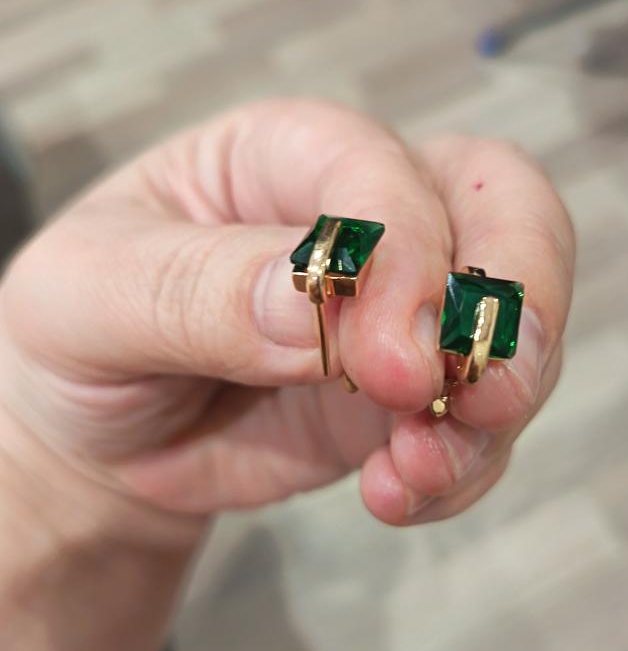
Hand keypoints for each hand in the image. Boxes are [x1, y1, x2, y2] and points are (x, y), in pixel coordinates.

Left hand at [0, 100, 573, 533]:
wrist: (105, 431)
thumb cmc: (86, 330)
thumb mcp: (92, 294)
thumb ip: (198, 291)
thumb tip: (312, 305)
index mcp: (285, 155)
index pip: (383, 169)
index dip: (407, 252)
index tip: (389, 357)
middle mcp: (368, 217)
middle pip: (506, 208)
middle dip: (518, 301)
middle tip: (487, 393)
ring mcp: (403, 310)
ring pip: (516, 325)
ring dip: (494, 406)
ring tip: (418, 471)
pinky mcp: (414, 395)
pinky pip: (480, 423)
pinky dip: (464, 466)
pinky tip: (397, 496)